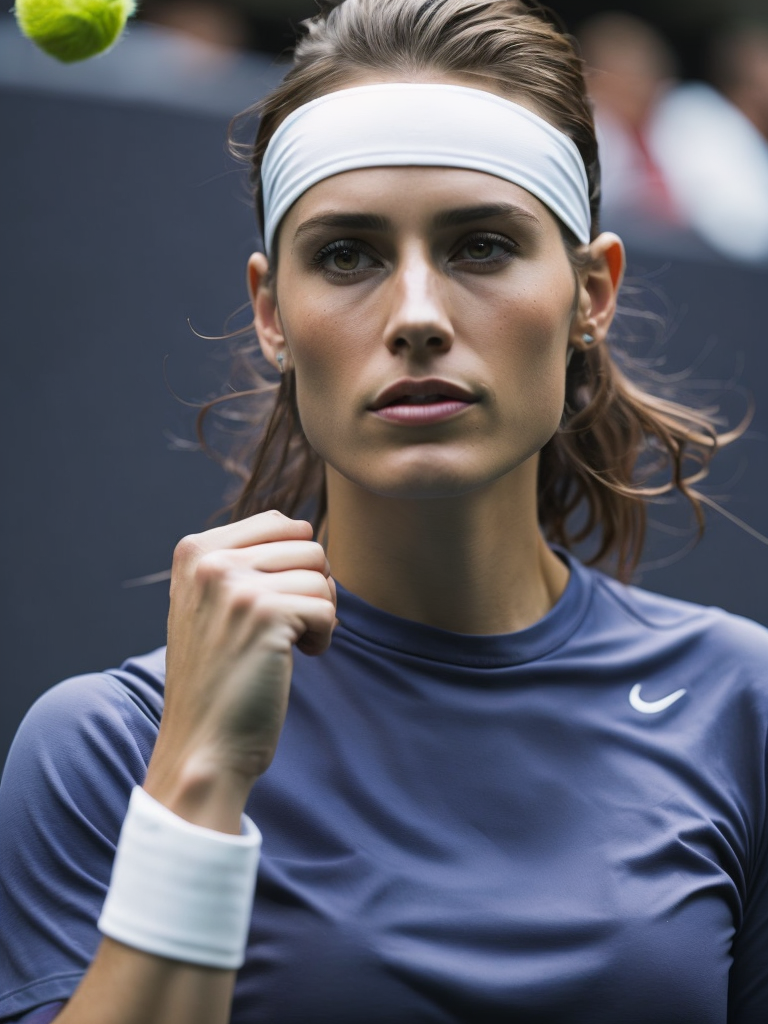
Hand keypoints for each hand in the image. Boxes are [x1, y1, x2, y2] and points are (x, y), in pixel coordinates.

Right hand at [143, 511, 335, 828]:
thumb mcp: (211, 603)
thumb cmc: (220, 677)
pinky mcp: (265, 613)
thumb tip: (305, 528)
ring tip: (290, 644)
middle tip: (290, 625)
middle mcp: (209, 560)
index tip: (274, 604)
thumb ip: (244, 560)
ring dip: (319, 612)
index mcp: (194, 550)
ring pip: (320, 573)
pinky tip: (296, 659)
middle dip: (312, 585)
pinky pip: (325, 607)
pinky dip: (322, 637)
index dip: (294, 564)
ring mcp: (235, 585)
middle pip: (306, 543)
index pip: (279, 523)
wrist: (204, 745)